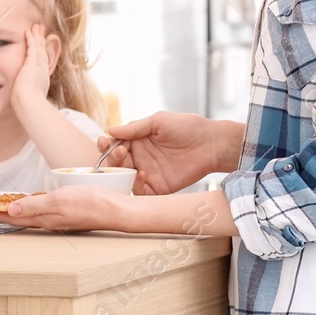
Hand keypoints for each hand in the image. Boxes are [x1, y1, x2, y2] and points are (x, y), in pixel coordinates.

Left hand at [4, 186, 127, 230]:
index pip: (14, 217)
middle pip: (19, 218)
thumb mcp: (58, 201)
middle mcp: (48, 222)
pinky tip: (30, 206)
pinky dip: (30, 210)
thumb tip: (11, 210)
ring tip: (2, 208)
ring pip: (30, 217)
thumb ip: (35, 205)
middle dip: (2, 214)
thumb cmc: (89, 203)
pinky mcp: (65, 216)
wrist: (114, 209)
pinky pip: (41, 214)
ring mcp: (57, 220)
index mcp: (44, 219)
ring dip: (15, 213)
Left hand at [9, 23, 54, 116]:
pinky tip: (28, 31)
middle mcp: (42, 70)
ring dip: (37, 36)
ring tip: (36, 26)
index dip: (41, 51)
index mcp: (41, 78)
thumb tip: (18, 99)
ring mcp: (39, 65)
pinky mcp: (33, 62)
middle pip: (43, 51)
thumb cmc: (26, 104)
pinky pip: (32, 46)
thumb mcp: (27, 97)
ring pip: (39, 46)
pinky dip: (31, 38)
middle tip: (41, 30)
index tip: (40, 45)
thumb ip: (24, 94)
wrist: (29, 103)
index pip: (41, 61)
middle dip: (41, 40)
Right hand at [105, 111, 223, 194]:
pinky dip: (135, 186)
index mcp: (137, 141)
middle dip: (112, 158)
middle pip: (115, 163)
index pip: (114, 145)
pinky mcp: (158, 188)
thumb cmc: (187, 127)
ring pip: (123, 178)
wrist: (211, 144)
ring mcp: (147, 173)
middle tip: (122, 151)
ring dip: (119, 172)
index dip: (106, 145)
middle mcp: (139, 158)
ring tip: (127, 162)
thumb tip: (110, 130)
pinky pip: (140, 192)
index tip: (104, 143)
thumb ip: (134, 127)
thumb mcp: (158, 121)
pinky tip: (142, 175)